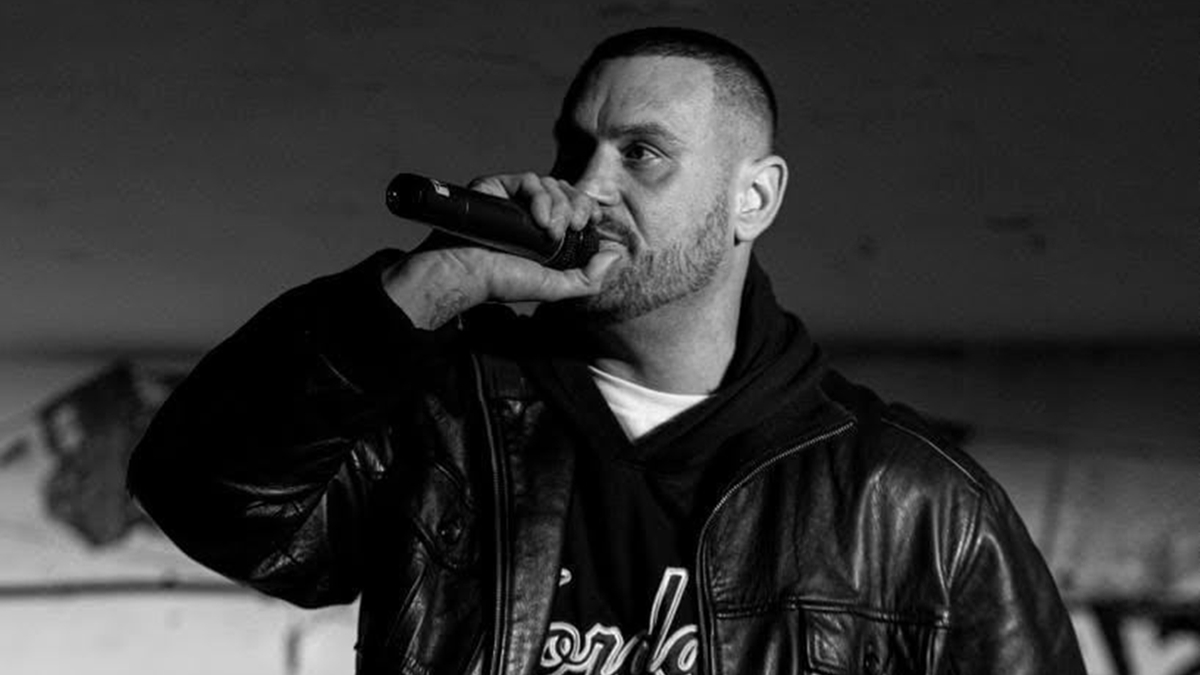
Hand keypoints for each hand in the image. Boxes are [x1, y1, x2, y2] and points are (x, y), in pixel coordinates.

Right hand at [383, 172, 620, 328]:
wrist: (466, 272)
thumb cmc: (500, 282)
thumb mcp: (553, 287)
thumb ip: (588, 278)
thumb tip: (616, 257)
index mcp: (545, 232)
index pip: (576, 207)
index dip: (589, 209)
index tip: (594, 221)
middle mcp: (532, 213)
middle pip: (569, 193)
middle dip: (578, 208)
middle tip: (571, 229)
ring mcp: (515, 199)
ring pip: (552, 184)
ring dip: (559, 206)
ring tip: (550, 231)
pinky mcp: (498, 186)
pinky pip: (530, 180)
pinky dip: (540, 196)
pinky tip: (538, 219)